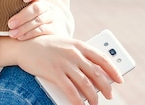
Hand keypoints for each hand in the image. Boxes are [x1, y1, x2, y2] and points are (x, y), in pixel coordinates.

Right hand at [0, 35, 122, 104]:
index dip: (113, 69)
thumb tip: (93, 75)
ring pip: (85, 83)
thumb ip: (79, 56)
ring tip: (96, 103)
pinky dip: (78, 100)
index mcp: (78, 45)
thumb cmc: (47, 47)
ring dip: (93, 96)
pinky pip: (70, 90)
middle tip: (110, 95)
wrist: (24, 46)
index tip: (120, 79)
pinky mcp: (54, 73)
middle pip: (96, 72)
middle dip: (106, 86)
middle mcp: (74, 53)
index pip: (102, 57)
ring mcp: (64, 63)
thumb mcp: (66, 46)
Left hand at [7, 0, 59, 39]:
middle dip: (23, 16)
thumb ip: (2, 1)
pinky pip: (42, 30)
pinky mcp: (53, 29)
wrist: (33, 33)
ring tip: (12, 33)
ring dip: (24, 27)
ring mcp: (51, 17)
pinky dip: (30, 34)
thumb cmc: (19, 17)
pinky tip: (21, 37)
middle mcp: (46, 6)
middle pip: (37, 7)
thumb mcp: (15, 8)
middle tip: (10, 23)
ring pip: (39, 20)